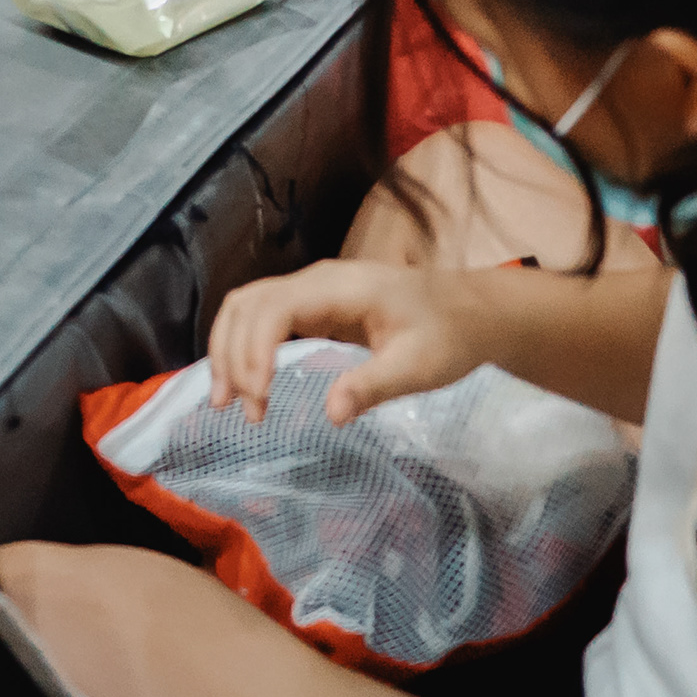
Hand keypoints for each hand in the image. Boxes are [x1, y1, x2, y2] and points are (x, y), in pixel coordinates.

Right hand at [207, 260, 493, 425]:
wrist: (471, 311)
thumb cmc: (448, 335)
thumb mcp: (418, 366)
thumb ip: (373, 386)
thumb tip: (330, 414)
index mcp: (339, 288)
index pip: (275, 308)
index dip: (255, 351)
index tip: (259, 398)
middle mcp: (317, 281)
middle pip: (248, 304)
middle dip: (232, 355)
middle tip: (237, 411)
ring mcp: (313, 290)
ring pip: (247, 306)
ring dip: (228, 348)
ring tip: (225, 400)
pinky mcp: (314, 305)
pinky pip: (263, 316)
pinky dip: (243, 345)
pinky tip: (244, 380)